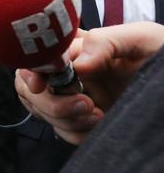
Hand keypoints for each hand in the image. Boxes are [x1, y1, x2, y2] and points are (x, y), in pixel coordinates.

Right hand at [15, 23, 163, 144]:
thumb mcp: (141, 39)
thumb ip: (105, 42)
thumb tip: (76, 64)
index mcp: (77, 46)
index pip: (36, 56)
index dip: (32, 71)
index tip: (41, 84)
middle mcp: (68, 71)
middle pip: (29, 87)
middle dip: (51, 101)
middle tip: (86, 104)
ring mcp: (72, 97)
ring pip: (41, 111)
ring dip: (66, 119)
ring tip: (99, 115)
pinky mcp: (81, 121)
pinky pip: (62, 131)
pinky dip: (77, 133)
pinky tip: (101, 125)